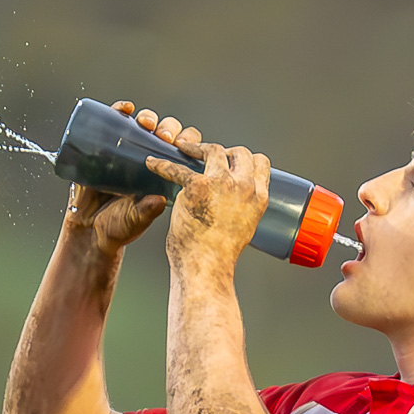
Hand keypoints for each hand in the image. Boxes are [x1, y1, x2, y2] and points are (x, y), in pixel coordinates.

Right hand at [64, 101, 202, 257]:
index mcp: (166, 174)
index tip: (182, 146)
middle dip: (169, 128)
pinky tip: (125, 109)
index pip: (184, 151)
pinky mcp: (106, 146)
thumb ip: (147, 211)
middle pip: (167, 131)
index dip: (187, 143)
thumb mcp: (137, 220)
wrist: (88, 230)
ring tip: (146, 123)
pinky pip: (115, 122)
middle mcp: (150, 158)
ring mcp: (128, 150)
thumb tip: (159, 199)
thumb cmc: (118, 227)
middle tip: (163, 137)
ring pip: (145, 123)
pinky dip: (121, 110)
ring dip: (149, 117)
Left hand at [145, 137, 271, 273]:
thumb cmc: (219, 254)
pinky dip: (162, 165)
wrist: (206, 266)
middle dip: (224, 150)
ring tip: (183, 147)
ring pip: (213, 150)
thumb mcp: (244, 227)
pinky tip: (153, 164)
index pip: (260, 162)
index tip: (232, 161)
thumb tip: (233, 201)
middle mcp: (244, 186)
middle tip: (207, 154)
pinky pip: (177, 168)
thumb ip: (242, 208)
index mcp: (258, 197)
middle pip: (239, 152)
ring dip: (196, 147)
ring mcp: (222, 183)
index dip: (245, 159)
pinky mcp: (197, 186)